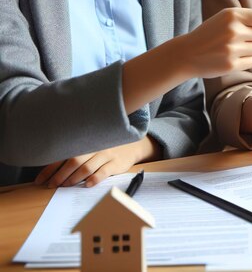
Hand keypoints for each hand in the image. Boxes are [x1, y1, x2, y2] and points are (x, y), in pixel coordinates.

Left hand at [35, 137, 158, 187]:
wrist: (132, 146)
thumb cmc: (106, 149)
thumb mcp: (92, 147)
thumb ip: (75, 155)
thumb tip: (51, 172)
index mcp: (86, 142)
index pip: (64, 155)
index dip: (50, 168)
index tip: (40, 180)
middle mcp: (95, 146)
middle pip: (74, 161)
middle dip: (60, 175)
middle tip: (51, 186)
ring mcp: (106, 154)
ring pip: (87, 167)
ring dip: (74, 178)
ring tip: (66, 186)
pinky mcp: (116, 162)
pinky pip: (104, 171)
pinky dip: (95, 178)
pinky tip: (87, 185)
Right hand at [184, 8, 251, 77]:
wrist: (188, 53)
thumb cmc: (212, 32)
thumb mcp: (230, 17)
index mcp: (233, 15)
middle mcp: (233, 31)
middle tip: (246, 36)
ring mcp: (232, 49)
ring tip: (238, 46)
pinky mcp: (231, 65)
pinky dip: (249, 60)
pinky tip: (234, 56)